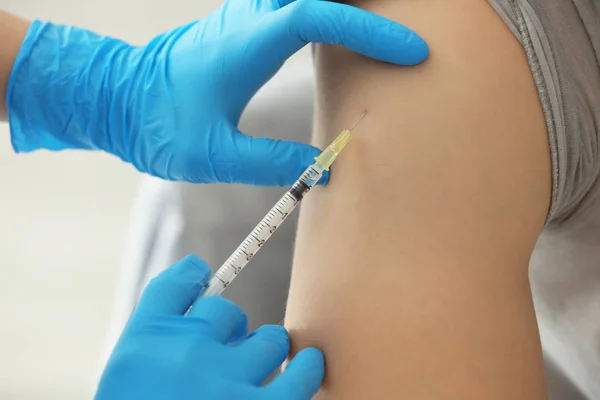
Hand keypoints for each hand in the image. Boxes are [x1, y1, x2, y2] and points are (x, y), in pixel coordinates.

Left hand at [8, 0, 427, 184]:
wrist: (116, 100)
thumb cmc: (159, 126)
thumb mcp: (216, 155)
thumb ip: (274, 162)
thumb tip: (327, 167)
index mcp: (248, 44)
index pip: (322, 19)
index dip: (372, 35)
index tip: (412, 53)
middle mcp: (248, 19)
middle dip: (366, 7)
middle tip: (406, 31)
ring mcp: (243, 18)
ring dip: (346, 7)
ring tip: (383, 30)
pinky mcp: (239, 28)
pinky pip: (291, 7)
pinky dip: (324, 13)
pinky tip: (340, 33)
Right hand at [95, 255, 323, 399]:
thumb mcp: (128, 372)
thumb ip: (160, 319)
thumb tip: (197, 268)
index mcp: (145, 341)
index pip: (180, 284)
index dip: (197, 282)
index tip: (204, 287)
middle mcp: (187, 354)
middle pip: (227, 312)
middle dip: (228, 329)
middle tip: (222, 357)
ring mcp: (227, 385)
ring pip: (270, 339)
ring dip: (268, 349)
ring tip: (263, 364)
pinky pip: (301, 373)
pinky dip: (307, 368)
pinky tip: (307, 365)